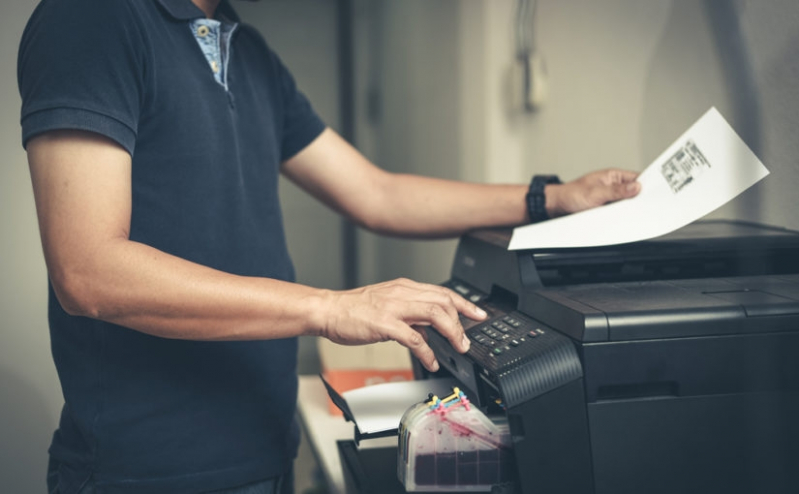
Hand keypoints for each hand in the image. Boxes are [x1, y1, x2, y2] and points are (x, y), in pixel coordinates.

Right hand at [320, 278, 486, 371]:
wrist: (328, 310)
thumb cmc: (353, 309)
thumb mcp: (387, 305)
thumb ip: (409, 314)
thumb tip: (428, 328)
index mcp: (404, 287)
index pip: (442, 291)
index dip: (464, 303)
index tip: (478, 314)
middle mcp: (402, 293)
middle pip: (444, 301)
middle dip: (463, 320)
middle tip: (469, 338)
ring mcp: (395, 307)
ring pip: (435, 315)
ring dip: (451, 333)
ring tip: (457, 348)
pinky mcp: (386, 324)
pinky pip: (415, 338)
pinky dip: (428, 352)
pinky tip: (431, 361)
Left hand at [547, 169, 640, 217]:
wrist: (557, 207)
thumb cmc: (571, 195)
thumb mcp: (595, 193)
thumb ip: (616, 191)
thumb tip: (636, 187)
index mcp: (613, 176)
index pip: (636, 178)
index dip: (647, 186)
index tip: (656, 195)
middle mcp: (613, 186)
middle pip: (634, 193)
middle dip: (639, 200)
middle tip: (646, 209)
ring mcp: (610, 198)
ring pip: (627, 204)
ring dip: (630, 210)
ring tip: (635, 216)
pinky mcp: (606, 209)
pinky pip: (618, 213)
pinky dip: (621, 217)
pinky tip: (624, 222)